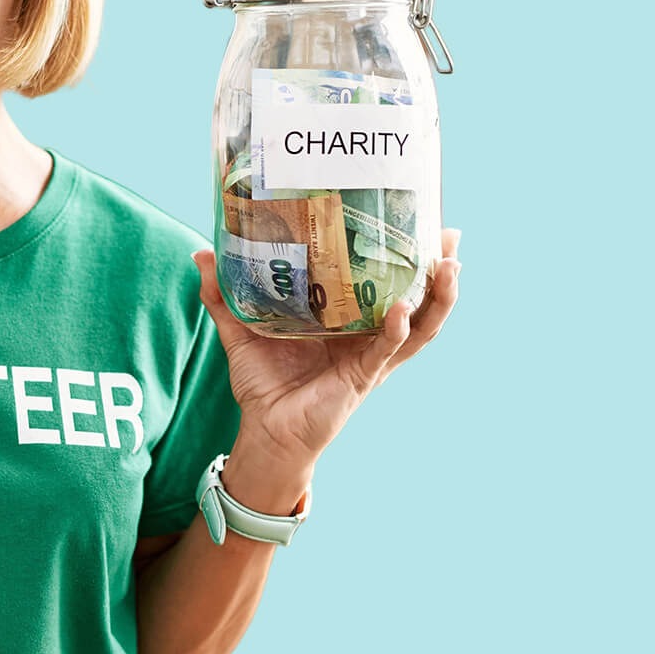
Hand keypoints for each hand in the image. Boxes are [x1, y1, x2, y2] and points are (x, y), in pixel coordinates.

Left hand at [191, 227, 461, 468]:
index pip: (385, 281)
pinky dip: (396, 330)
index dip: (408, 256)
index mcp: (348, 319)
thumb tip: (203, 252)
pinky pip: (385, 352)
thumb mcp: (241, 329)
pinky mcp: (362, 378)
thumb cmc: (262, 382)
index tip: (425, 222)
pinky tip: (402, 310)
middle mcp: (367, 336)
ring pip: (418, 326)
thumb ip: (223, 293)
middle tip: (452, 236)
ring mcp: (370, 358)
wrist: (263, 431)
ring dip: (438, 298)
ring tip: (450, 267)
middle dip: (438, 269)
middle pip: (416, 299)